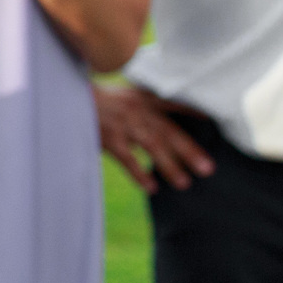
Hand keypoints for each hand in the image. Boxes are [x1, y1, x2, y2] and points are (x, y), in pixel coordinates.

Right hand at [96, 84, 211, 192]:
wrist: (69, 98)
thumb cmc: (100, 100)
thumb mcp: (126, 94)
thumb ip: (147, 104)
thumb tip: (169, 123)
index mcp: (144, 98)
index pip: (173, 104)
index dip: (193, 112)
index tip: (213, 122)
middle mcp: (137, 110)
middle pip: (168, 132)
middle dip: (188, 150)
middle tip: (207, 169)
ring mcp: (123, 125)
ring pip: (152, 146)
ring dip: (168, 165)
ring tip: (184, 183)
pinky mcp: (109, 139)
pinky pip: (128, 159)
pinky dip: (140, 174)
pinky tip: (151, 188)